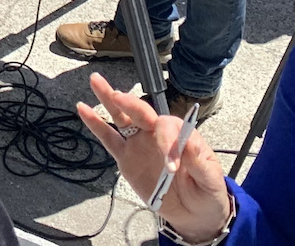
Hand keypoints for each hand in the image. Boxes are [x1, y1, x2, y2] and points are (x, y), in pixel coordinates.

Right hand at [75, 74, 231, 244]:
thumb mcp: (211, 180)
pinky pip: (109, 139)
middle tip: (118, 96)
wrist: (195, 214)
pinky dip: (95, 124)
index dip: (167, 142)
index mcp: (181, 135)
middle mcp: (157, 134)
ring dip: (109, 99)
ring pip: (122, 117)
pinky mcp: (126, 158)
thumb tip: (189, 143)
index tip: (171, 166)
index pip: (168, 127)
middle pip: (143, 112)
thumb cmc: (207, 192)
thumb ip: (200, 162)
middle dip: (131, 103)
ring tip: (96, 81)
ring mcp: (139, 144)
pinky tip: (83, 109)